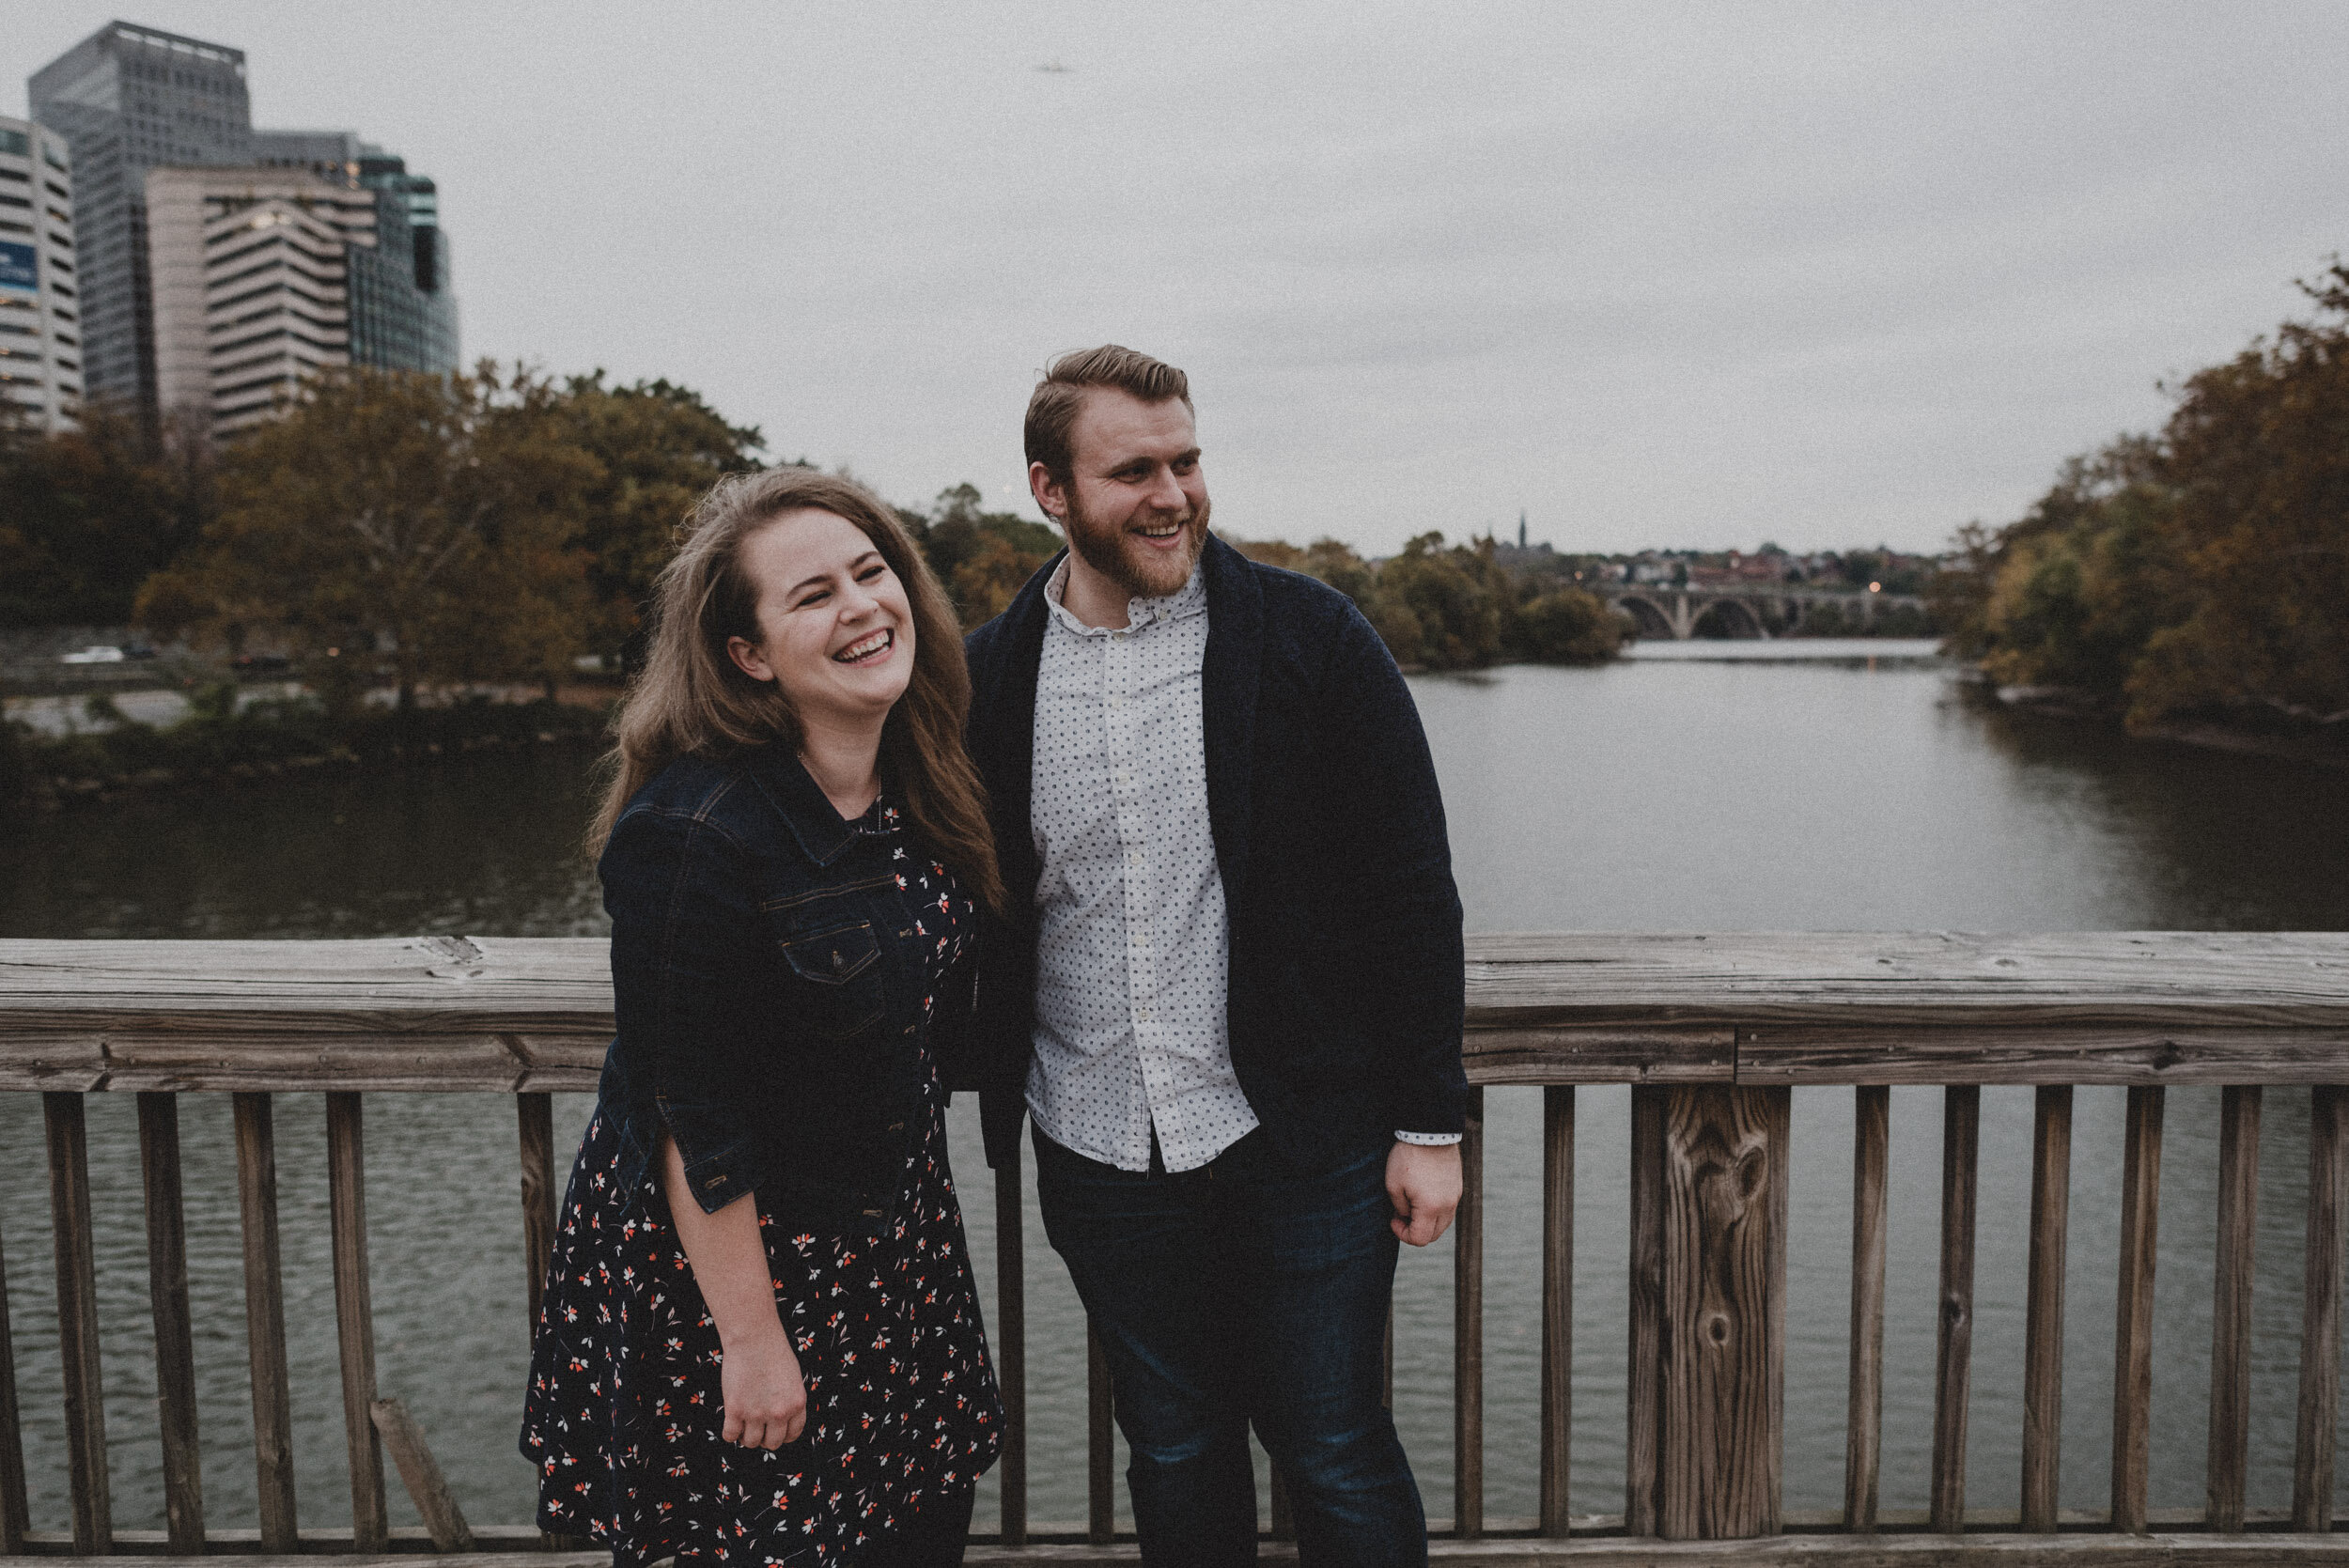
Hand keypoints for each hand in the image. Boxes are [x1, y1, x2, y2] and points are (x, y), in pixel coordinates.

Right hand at [719, 1324, 806, 1449]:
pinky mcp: (735, 1410)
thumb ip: (789, 1400)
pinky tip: (730, 1421)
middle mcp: (779, 1413)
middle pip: (772, 1443)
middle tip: (757, 1426)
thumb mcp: (792, 1378)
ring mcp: (757, 1413)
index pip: (792, 1435)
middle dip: (765, 1437)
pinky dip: (730, 1433)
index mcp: (797, 1404)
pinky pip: (730, 1436)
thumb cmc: (773, 1352)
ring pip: (751, 1442)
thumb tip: (780, 1421)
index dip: (782, 1435)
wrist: (754, 1337)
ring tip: (743, 1422)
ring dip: (746, 1436)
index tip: (774, 1430)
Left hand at [1386, 1140, 1461, 1246]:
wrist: (1430, 1132)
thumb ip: (1400, 1208)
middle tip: (1401, 1213)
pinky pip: (1448, 1208)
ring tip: (1412, 1203)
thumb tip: (1406, 1216)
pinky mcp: (1458, 1186)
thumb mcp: (1393, 1185)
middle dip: (1416, 1230)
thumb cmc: (1408, 1158)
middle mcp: (1448, 1206)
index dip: (1403, 1234)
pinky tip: (1423, 1194)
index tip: (1394, 1219)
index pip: (1420, 1239)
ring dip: (1427, 1221)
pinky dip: (1436, 1209)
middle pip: (1434, 1235)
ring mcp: (1455, 1196)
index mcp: (1431, 1209)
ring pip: (1443, 1223)